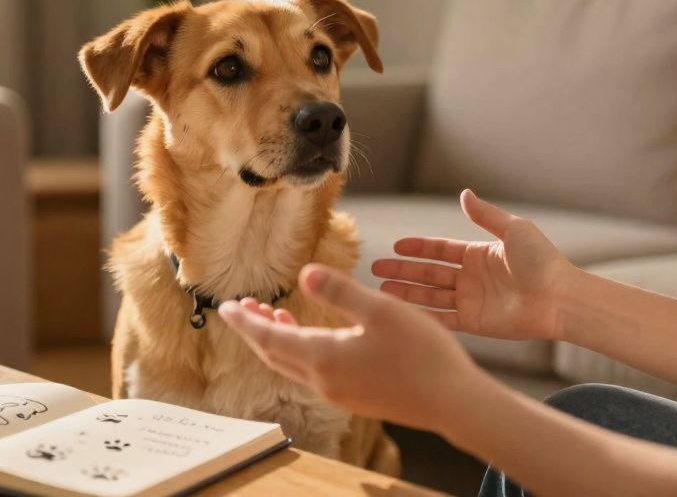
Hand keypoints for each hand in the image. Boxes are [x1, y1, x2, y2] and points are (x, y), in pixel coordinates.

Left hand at [218, 264, 484, 431]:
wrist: (453, 403)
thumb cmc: (423, 353)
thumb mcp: (381, 311)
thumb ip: (339, 291)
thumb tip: (302, 273)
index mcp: (324, 357)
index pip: (267, 338)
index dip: (243, 322)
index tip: (224, 307)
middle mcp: (324, 380)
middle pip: (273, 355)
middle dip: (253, 330)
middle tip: (240, 307)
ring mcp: (339, 393)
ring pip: (292, 366)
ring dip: (277, 341)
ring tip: (272, 314)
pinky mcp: (355, 397)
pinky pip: (312, 374)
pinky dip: (299, 352)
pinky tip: (312, 337)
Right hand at [372, 189, 577, 340]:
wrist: (560, 298)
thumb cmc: (542, 261)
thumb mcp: (513, 230)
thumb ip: (485, 215)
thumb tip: (463, 194)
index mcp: (479, 254)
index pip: (440, 250)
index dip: (417, 248)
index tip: (395, 245)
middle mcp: (472, 278)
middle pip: (429, 273)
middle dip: (402, 270)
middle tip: (375, 268)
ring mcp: (472, 301)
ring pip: (430, 295)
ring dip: (406, 292)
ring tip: (380, 288)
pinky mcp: (475, 323)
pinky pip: (443, 319)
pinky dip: (423, 315)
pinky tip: (402, 311)